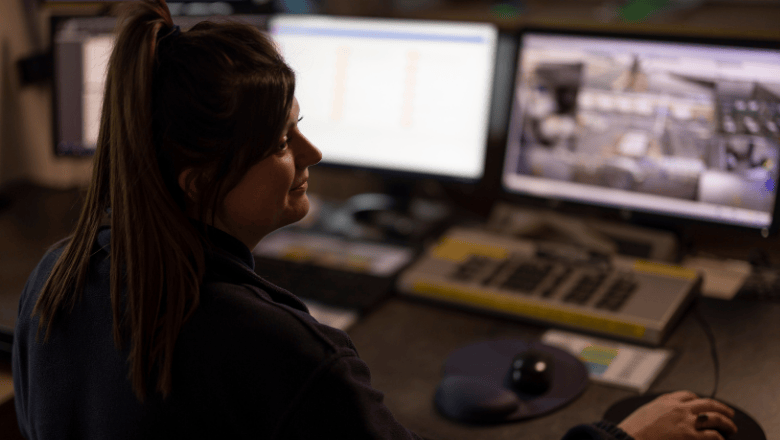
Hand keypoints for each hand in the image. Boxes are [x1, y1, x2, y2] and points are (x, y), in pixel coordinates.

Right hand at [617, 391, 737, 439]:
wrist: (628, 439)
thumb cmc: (633, 430)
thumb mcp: (645, 412)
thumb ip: (658, 410)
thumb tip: (665, 416)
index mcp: (666, 400)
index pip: (689, 395)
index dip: (699, 400)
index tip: (702, 404)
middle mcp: (679, 408)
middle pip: (707, 404)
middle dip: (721, 408)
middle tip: (728, 413)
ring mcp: (686, 422)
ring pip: (714, 417)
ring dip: (726, 422)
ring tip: (731, 428)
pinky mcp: (690, 436)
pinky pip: (712, 435)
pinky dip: (719, 437)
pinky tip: (721, 439)